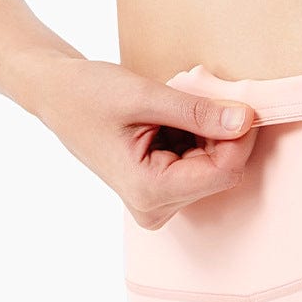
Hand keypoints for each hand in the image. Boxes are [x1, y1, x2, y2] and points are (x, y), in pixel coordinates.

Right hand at [33, 56, 258, 229]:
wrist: (56, 96)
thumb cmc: (88, 93)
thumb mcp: (144, 95)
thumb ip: (198, 112)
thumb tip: (245, 120)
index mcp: (150, 191)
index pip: (224, 171)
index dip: (240, 135)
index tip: (241, 100)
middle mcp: (156, 208)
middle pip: (220, 172)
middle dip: (219, 132)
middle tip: (193, 95)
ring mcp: (158, 204)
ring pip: (213, 168)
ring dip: (206, 133)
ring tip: (170, 108)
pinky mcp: (161, 194)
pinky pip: (198, 166)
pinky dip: (194, 138)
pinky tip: (168, 121)